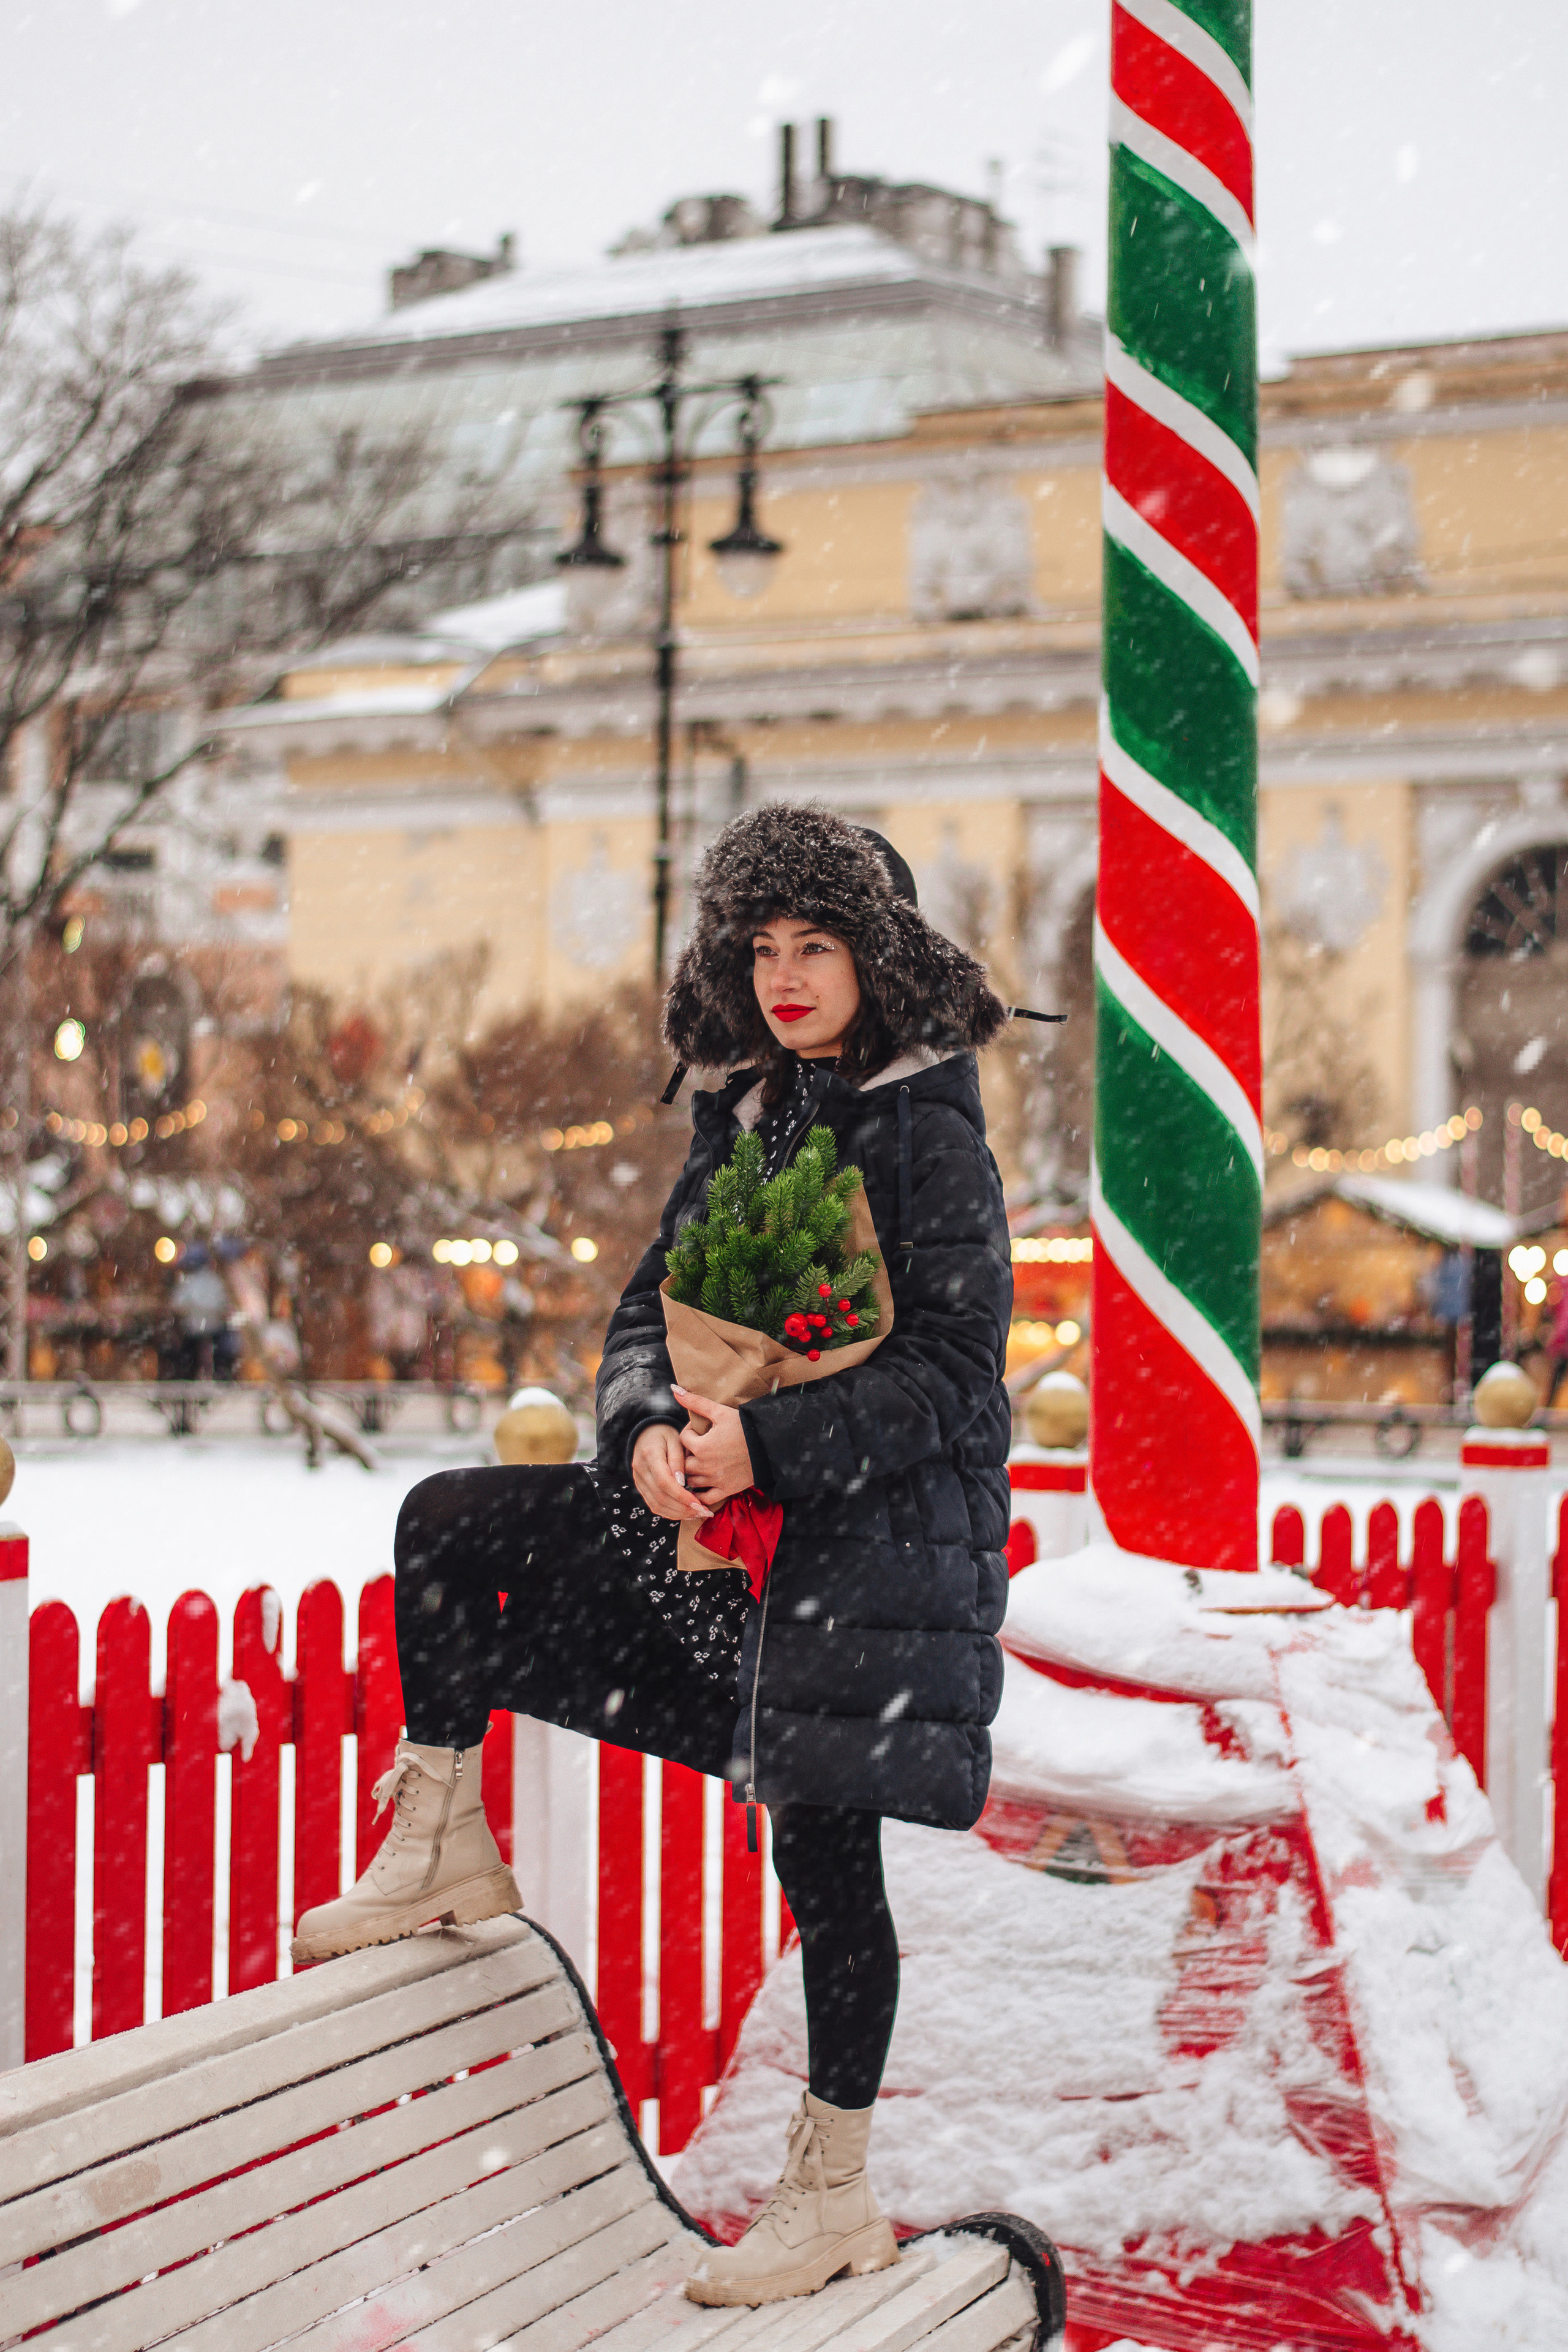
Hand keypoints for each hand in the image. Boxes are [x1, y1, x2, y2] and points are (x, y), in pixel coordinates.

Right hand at [631, 1423, 710, 1522]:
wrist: (646, 1433)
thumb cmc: (665, 1434)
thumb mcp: (675, 1439)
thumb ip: (678, 1459)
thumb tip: (682, 1483)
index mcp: (650, 1454)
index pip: (664, 1481)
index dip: (681, 1495)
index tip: (698, 1503)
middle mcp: (640, 1469)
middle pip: (660, 1497)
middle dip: (683, 1508)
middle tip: (702, 1512)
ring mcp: (638, 1479)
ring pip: (656, 1505)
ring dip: (677, 1513)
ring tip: (696, 1514)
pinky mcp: (640, 1487)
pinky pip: (653, 1505)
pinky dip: (670, 1512)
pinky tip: (685, 1513)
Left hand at [672, 1385, 755, 1507]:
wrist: (769, 1446)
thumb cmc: (746, 1428)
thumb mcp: (720, 1412)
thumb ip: (696, 1402)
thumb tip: (674, 1390)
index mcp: (701, 1447)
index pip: (683, 1438)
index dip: (689, 1431)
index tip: (699, 1429)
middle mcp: (704, 1466)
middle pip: (683, 1461)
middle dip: (688, 1453)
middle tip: (698, 1446)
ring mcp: (715, 1480)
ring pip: (691, 1480)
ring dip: (692, 1472)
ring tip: (700, 1462)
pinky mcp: (726, 1490)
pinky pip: (705, 1497)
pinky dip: (700, 1493)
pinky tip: (702, 1484)